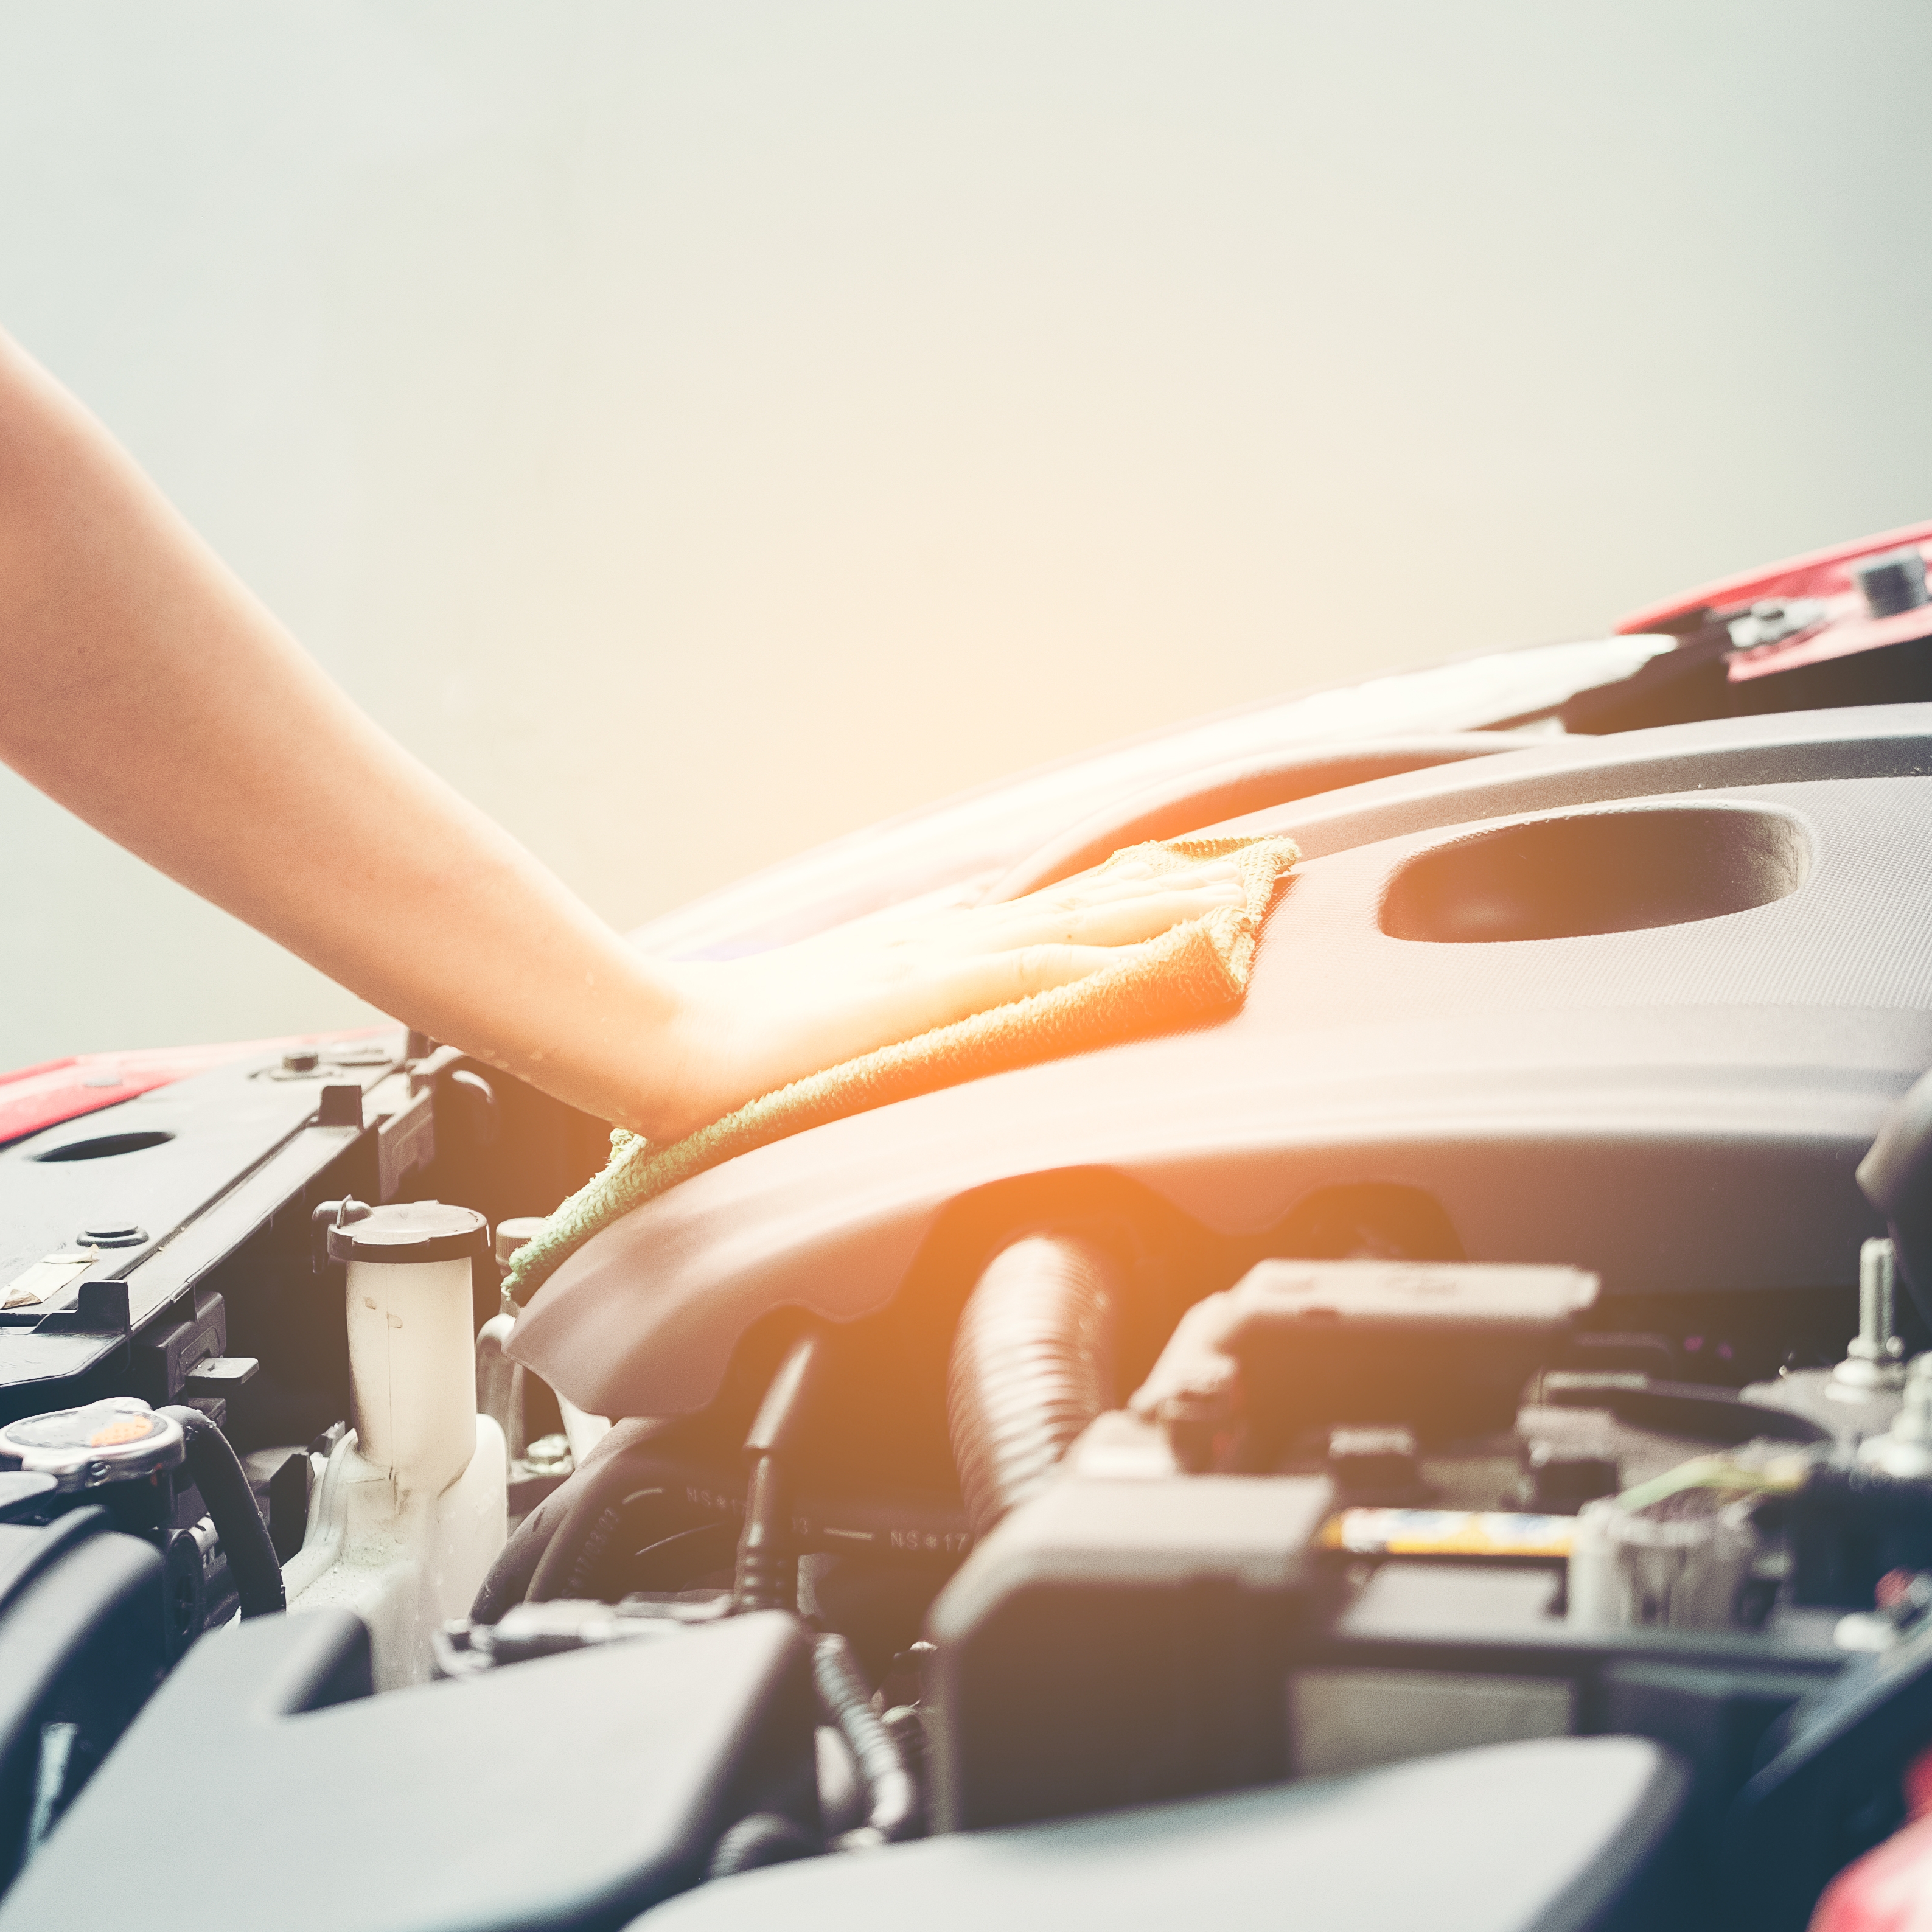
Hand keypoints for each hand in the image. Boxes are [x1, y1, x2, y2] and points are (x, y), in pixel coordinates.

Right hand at [631, 850, 1243, 1140]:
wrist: (667, 1052)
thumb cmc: (736, 1062)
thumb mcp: (837, 1031)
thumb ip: (896, 1019)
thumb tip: (936, 1027)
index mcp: (926, 954)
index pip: (1050, 912)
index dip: (1131, 892)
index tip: (1202, 877)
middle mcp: (946, 943)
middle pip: (1086, 902)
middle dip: (1180, 886)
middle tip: (1264, 868)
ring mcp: (940, 965)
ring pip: (1083, 921)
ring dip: (1170, 906)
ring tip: (1248, 895)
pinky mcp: (931, 998)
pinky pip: (1042, 970)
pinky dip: (1109, 953)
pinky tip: (1163, 948)